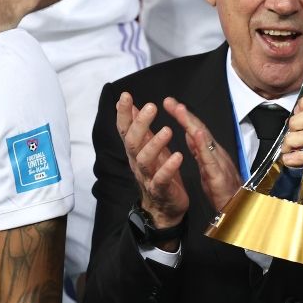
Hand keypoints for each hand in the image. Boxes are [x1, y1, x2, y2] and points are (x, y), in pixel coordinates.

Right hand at [117, 92, 187, 227]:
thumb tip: (130, 107)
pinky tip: (178, 156)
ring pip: (145, 160)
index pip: (125, 130)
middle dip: (140, 124)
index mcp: (135, 151)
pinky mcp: (161, 189)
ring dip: (155, 144)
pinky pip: (161, 179)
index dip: (124, 114)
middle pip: (132, 142)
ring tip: (167, 130)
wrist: (165, 207)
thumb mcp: (148, 148)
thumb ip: (139, 129)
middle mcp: (137, 163)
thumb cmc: (158, 172)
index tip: (125, 95)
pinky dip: (169, 167)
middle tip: (150, 107)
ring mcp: (147, 177)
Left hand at [163, 97, 242, 210]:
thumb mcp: (206, 168)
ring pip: (204, 140)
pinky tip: (197, 134)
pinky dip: (203, 145)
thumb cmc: (223, 190)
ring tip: (180, 110)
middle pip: (199, 129)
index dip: (183, 116)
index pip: (195, 130)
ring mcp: (218, 162)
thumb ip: (199, 150)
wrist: (238, 209)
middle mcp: (216, 153)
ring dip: (192, 123)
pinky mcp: (219, 175)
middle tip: (170, 101)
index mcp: (210, 152)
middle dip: (184, 114)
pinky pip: (210, 158)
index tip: (169, 103)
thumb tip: (191, 133)